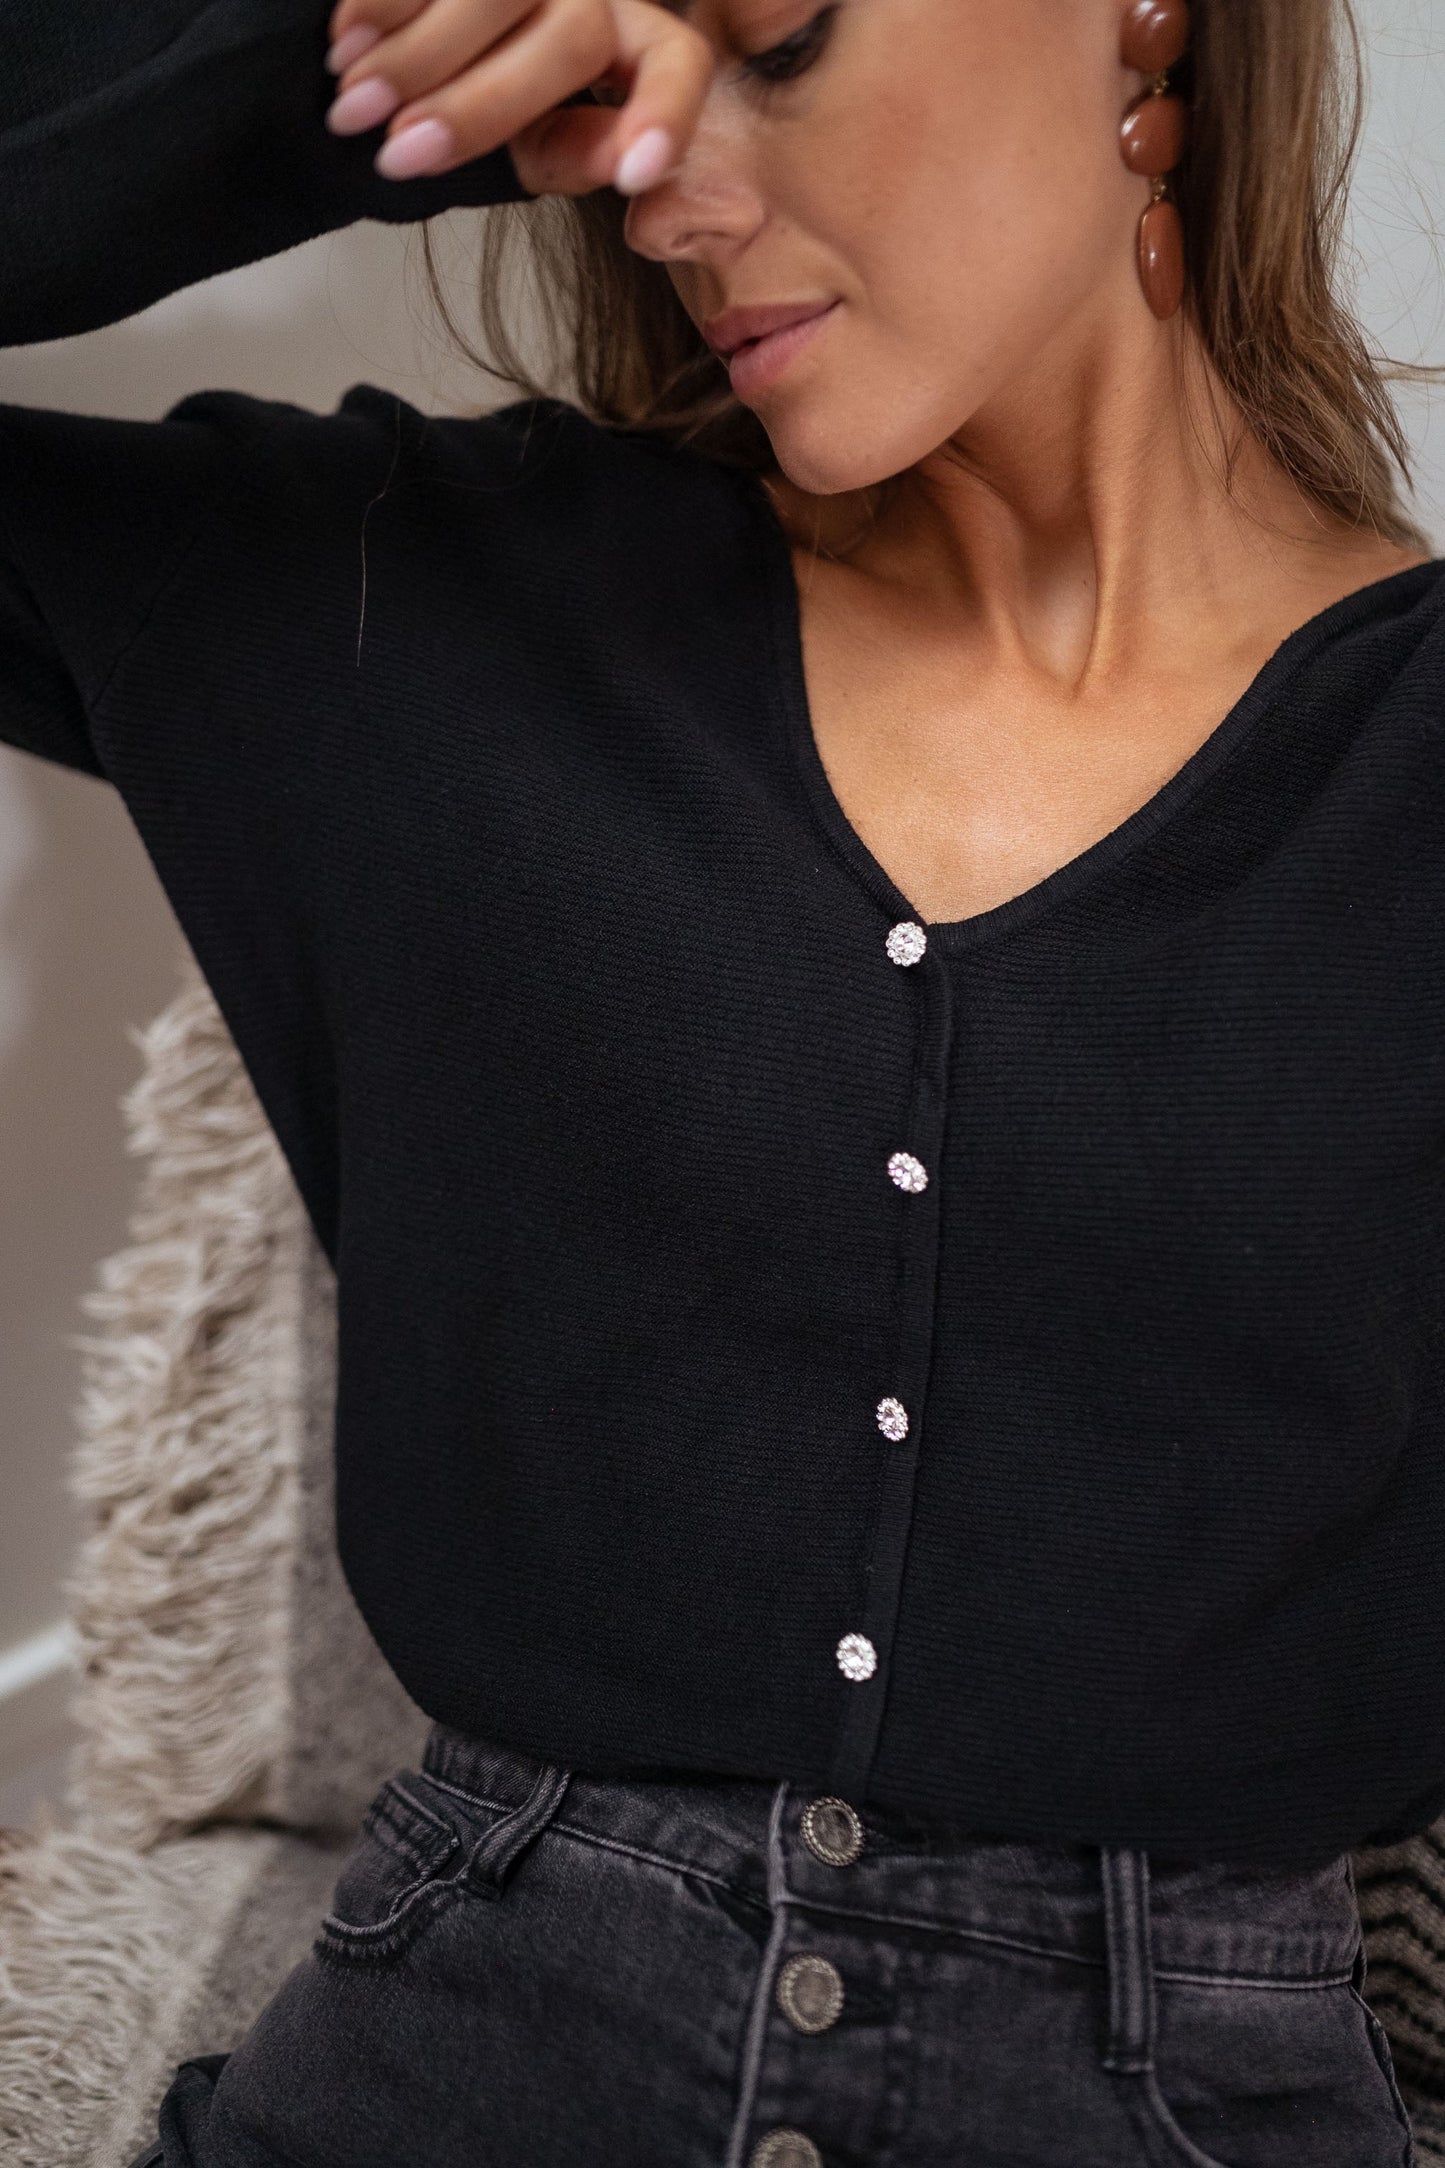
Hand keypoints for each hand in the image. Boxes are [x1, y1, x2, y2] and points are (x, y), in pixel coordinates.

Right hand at [323, 0, 712, 195]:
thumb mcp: (536, 142)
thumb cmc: (485, 102)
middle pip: (570, 35)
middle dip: (478, 105)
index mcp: (632, 39)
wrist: (407, 41)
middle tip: (400, 153)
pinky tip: (344, 46)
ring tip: (351, 109)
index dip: (662, 114)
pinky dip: (379, 7)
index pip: (676, 63)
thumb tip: (621, 166)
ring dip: (414, 60)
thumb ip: (576, 151)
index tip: (635, 175)